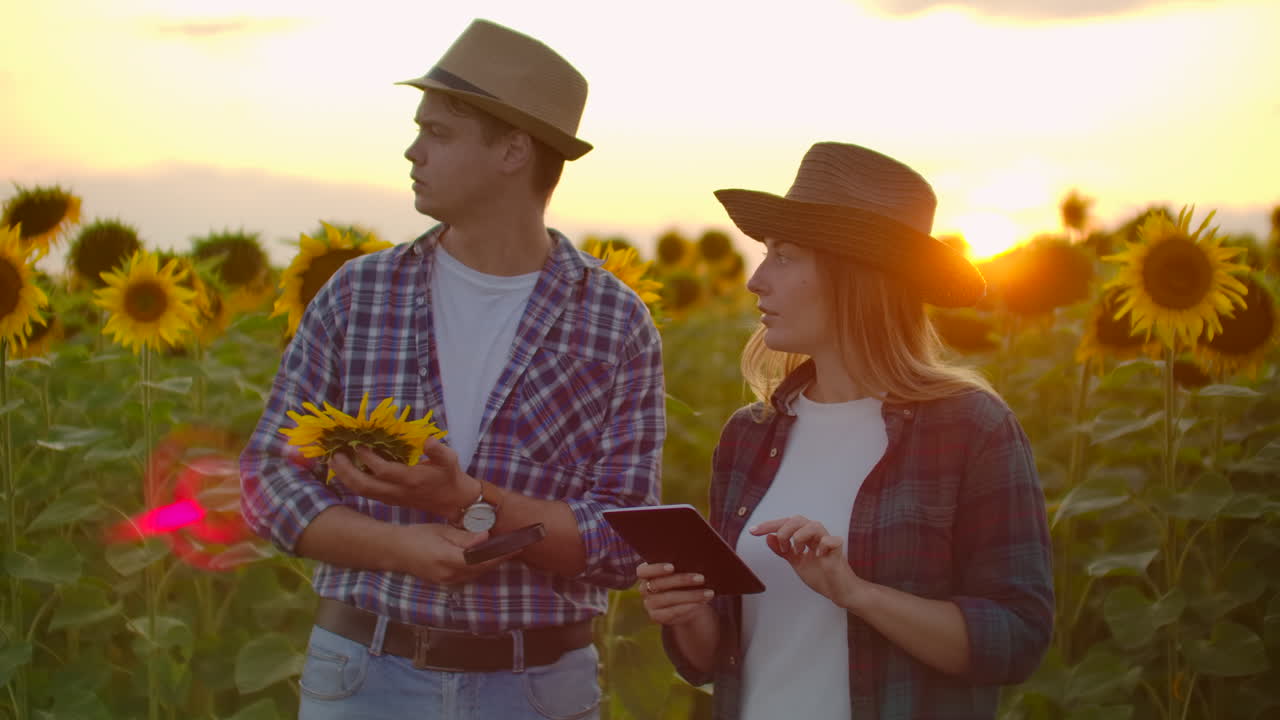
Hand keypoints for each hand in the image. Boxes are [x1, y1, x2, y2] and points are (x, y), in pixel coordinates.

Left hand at [330, 437, 472, 514]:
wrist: (452, 501)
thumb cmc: (449, 476)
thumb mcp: (450, 460)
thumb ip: (438, 450)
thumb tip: (427, 440)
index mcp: (411, 480)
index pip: (383, 470)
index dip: (368, 457)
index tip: (358, 443)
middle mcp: (397, 491)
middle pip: (364, 485)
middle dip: (346, 470)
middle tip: (335, 454)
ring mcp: (391, 497)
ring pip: (361, 491)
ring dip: (345, 477)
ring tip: (334, 461)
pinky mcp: (389, 499)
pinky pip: (365, 492)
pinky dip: (352, 481)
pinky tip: (345, 470)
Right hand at [394, 522, 510, 584]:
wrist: (395, 551)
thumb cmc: (417, 536)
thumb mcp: (442, 531)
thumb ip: (465, 537)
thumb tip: (486, 538)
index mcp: (449, 559)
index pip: (483, 558)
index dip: (502, 553)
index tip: (517, 545)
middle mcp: (450, 575)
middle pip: (483, 568)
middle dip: (501, 558)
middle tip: (517, 546)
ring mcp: (448, 581)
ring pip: (478, 573)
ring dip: (492, 563)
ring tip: (506, 550)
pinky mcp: (446, 582)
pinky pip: (469, 575)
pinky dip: (481, 566)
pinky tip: (487, 557)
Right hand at [636, 562, 714, 626]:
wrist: (687, 602)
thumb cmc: (684, 579)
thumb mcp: (681, 570)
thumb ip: (682, 564)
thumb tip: (696, 558)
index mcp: (645, 573)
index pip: (643, 570)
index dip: (656, 569)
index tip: (672, 567)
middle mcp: (644, 588)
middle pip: (659, 584)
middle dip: (681, 580)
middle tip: (701, 578)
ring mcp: (649, 604)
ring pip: (668, 598)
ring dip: (690, 595)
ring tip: (708, 593)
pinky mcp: (656, 616)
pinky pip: (671, 612)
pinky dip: (687, 607)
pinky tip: (700, 603)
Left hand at [749, 515, 867, 610]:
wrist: (837, 591)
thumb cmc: (820, 574)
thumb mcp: (796, 562)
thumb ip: (783, 550)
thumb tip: (768, 537)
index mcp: (805, 536)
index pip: (786, 524)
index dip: (769, 526)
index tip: (753, 531)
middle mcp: (816, 535)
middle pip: (798, 519)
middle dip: (784, 531)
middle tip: (783, 548)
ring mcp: (827, 542)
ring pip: (814, 525)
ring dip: (800, 536)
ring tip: (798, 552)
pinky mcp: (838, 551)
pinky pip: (832, 540)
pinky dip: (822, 545)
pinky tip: (817, 555)